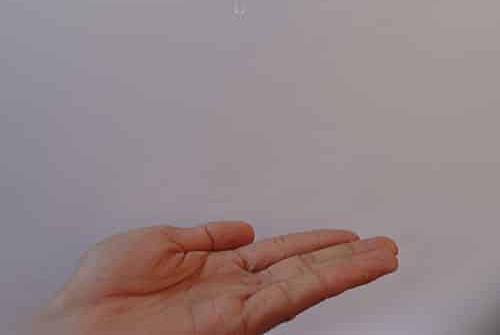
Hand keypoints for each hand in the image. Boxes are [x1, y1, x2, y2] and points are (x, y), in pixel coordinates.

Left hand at [26, 221, 397, 334]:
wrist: (74, 329)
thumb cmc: (102, 293)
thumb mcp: (158, 244)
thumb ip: (203, 237)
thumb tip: (241, 227)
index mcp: (216, 269)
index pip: (277, 252)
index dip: (312, 242)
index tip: (342, 235)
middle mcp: (234, 291)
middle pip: (302, 268)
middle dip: (344, 257)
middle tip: (381, 246)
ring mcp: (238, 308)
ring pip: (306, 282)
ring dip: (347, 267)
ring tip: (382, 254)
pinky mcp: (234, 322)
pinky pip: (289, 296)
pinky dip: (323, 282)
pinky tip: (347, 269)